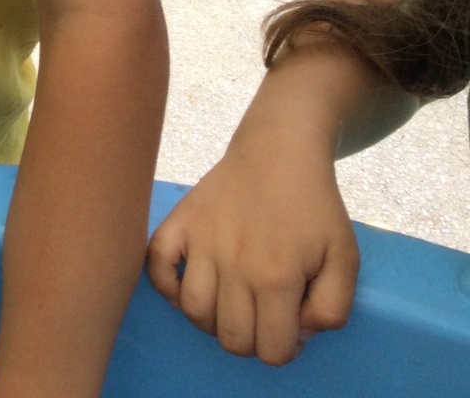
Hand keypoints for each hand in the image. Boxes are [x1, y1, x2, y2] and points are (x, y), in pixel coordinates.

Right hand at [146, 135, 359, 366]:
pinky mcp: (180, 221)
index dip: (284, 348)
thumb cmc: (315, 206)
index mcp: (278, 276)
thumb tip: (297, 333)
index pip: (270, 351)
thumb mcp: (345, 259)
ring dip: (214, 320)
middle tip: (264, 314)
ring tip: (232, 302)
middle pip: (231, 339)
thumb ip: (332, 309)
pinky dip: (167, 286)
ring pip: (194, 312)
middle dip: (252, 339)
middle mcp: (235, 264)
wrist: (280, 150)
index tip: (289, 325)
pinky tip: (189, 284)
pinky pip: (156, 266)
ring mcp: (202, 241)